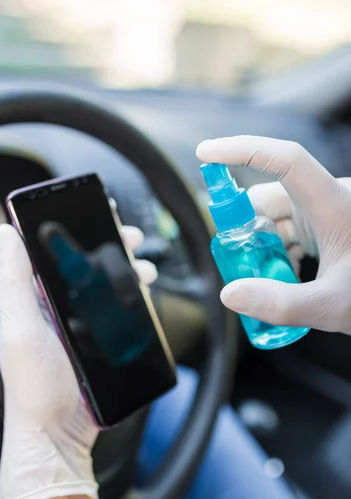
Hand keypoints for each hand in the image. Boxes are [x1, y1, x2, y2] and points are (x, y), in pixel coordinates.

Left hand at [0, 223, 155, 498]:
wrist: (58, 435)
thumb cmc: (34, 386)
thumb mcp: (19, 328)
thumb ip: (14, 280)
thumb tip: (3, 233)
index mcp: (37, 301)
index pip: (56, 255)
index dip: (77, 231)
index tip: (97, 216)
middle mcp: (60, 310)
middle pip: (89, 269)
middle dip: (113, 249)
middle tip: (130, 239)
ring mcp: (84, 328)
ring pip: (109, 289)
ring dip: (129, 273)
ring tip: (144, 269)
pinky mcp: (103, 345)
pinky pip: (122, 315)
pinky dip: (135, 301)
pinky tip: (145, 296)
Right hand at [196, 136, 350, 333]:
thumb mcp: (330, 306)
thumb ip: (279, 304)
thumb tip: (230, 294)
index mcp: (334, 203)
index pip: (285, 160)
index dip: (243, 150)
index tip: (207, 153)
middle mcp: (327, 201)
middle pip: (270, 198)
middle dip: (244, 227)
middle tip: (233, 261)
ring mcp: (326, 215)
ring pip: (276, 219)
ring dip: (261, 246)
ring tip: (262, 281)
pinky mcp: (326, 229)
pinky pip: (289, 232)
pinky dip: (277, 253)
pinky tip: (283, 280)